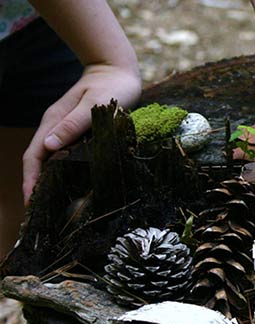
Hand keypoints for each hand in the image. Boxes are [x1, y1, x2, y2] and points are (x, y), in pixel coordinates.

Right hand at [22, 64, 140, 202]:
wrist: (117, 71)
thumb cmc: (111, 87)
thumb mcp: (94, 105)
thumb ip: (74, 124)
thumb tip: (50, 146)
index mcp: (54, 122)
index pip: (34, 156)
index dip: (31, 179)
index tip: (30, 201)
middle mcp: (56, 128)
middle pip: (39, 162)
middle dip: (36, 187)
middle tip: (40, 213)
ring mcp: (66, 131)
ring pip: (52, 161)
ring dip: (49, 182)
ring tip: (53, 206)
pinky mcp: (78, 134)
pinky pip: (67, 157)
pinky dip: (64, 173)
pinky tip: (71, 187)